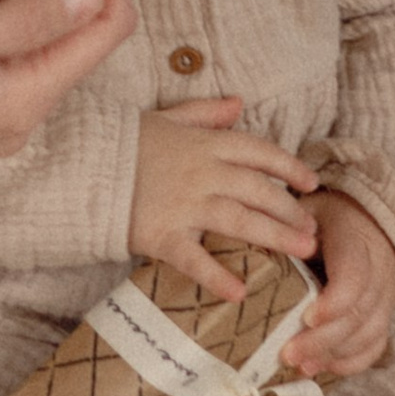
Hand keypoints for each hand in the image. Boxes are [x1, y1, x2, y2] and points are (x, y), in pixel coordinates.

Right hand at [129, 100, 319, 303]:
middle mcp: (201, 173)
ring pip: (240, 220)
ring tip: (302, 251)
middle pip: (258, 190)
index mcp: (205, 144)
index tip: (311, 183)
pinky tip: (240, 292)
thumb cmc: (124, 142)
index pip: (258, 152)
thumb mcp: (167, 117)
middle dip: (290, 210)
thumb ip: (205, 112)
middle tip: (313, 231)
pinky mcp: (162, 234)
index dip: (289, 167)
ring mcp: (183, 204)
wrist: (81, 165)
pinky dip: (217, 276)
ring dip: (275, 236)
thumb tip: (238, 103)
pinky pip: (194, 259)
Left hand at [282, 189, 394, 379]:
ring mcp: (384, 297)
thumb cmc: (326, 219)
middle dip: (323, 339)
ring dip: (333, 354)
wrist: (369, 224)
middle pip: (358, 313)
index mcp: (355, 240)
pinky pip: (374, 346)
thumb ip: (284, 228)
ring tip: (301, 365)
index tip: (307, 317)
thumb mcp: (306, 210)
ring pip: (368, 334)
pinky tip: (321, 366)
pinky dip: (350, 362)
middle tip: (289, 354)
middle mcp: (378, 270)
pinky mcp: (382, 316)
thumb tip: (247, 244)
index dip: (335, 301)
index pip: (354, 275)